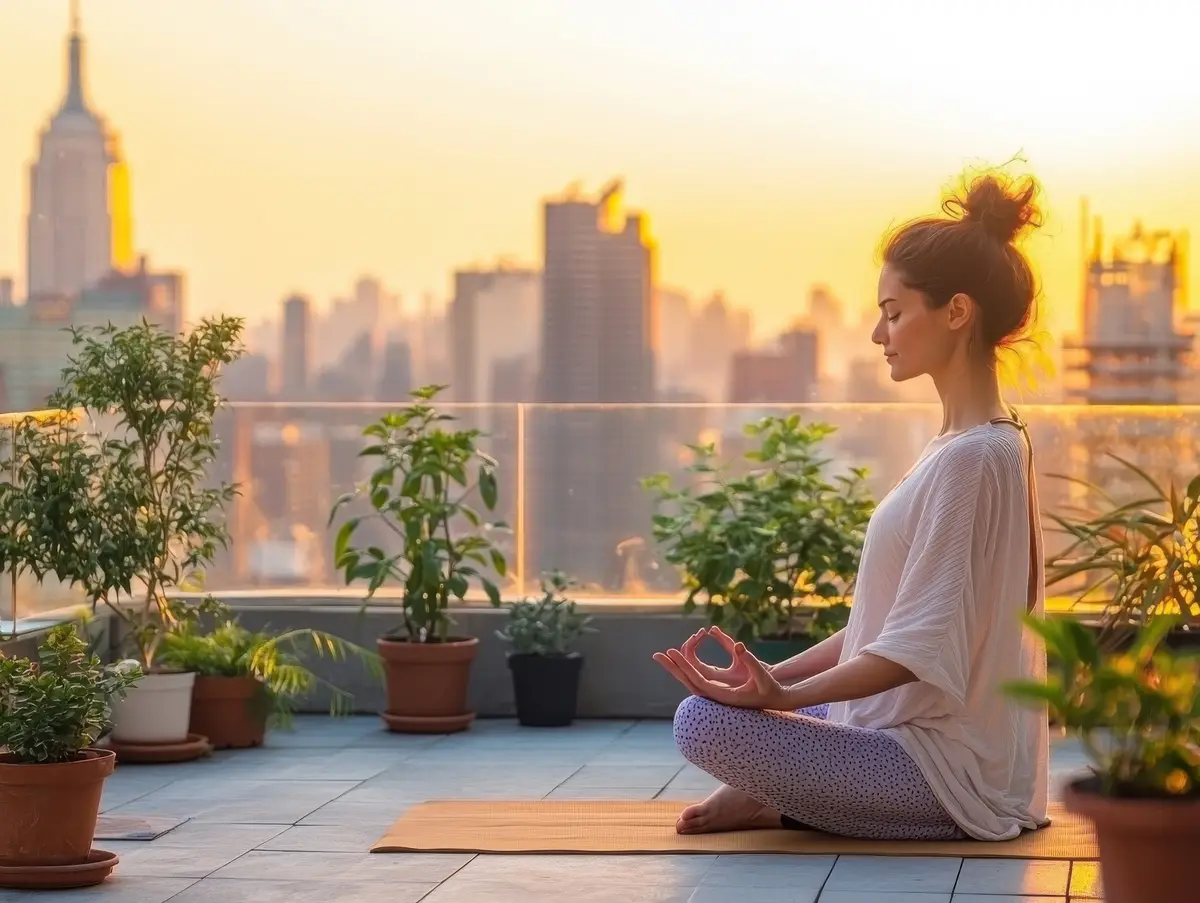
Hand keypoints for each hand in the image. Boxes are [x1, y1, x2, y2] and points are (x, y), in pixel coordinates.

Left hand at [653, 639, 794, 710]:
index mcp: (722, 695)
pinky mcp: (717, 690)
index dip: (683, 665)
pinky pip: (698, 677)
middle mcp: (715, 695)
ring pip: (691, 679)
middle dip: (672, 667)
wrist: (776, 701)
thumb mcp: (762, 675)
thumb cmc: (770, 689)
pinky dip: (689, 666)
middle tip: (656, 655)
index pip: (696, 679)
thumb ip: (750, 661)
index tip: (671, 652)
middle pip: (688, 680)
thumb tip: (738, 645)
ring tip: (666, 654)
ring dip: (679, 666)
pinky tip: (683, 658)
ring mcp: (715, 693)